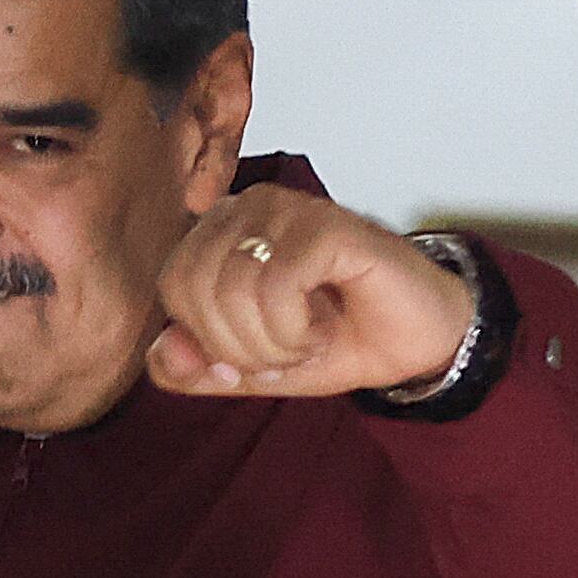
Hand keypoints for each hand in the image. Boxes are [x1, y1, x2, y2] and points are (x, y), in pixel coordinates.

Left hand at [145, 185, 473, 397]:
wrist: (415, 342)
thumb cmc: (336, 339)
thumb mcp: (253, 370)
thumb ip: (198, 367)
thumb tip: (162, 352)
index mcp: (217, 232)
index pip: (172, 286)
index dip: (210, 339)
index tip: (258, 352)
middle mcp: (245, 207)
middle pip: (194, 288)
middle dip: (240, 346)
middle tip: (288, 348)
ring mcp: (287, 209)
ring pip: (232, 290)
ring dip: (273, 341)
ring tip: (308, 336)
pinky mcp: (325, 224)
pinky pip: (276, 286)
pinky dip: (296, 328)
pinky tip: (324, 326)